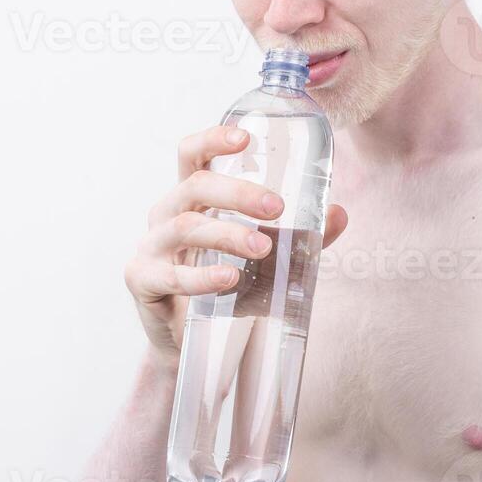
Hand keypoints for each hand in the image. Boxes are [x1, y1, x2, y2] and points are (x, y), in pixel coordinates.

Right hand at [125, 124, 348, 367]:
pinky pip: (171, 275)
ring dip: (227, 234)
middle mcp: (166, 214)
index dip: (213, 140)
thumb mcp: (266, 258)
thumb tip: (339, 214)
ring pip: (185, 226)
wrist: (192, 342)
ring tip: (262, 248)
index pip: (192, 154)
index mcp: (191, 197)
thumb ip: (300, 238)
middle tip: (277, 208)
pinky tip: (228, 278)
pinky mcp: (142, 280)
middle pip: (194, 186)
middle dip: (237, 192)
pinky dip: (202, 277)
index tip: (245, 139)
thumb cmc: (227, 284)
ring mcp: (151, 246)